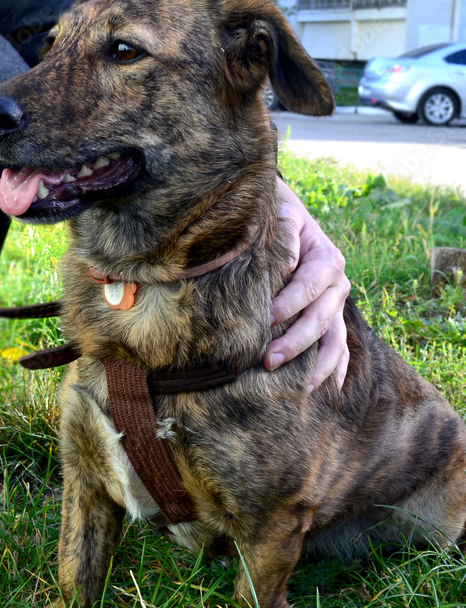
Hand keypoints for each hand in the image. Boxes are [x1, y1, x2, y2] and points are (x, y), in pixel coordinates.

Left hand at [263, 178, 350, 389]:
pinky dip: (338, 368)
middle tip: (268, 361)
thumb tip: (291, 260)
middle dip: (296, 343)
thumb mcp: (283, 217)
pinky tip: (332, 390)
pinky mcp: (332, 318)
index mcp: (327, 260)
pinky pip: (341, 348)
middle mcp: (337, 285)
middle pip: (321, 320)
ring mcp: (337, 305)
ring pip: (335, 340)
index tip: (266, 319)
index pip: (309, 288)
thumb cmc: (280, 220)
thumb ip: (287, 235)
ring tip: (300, 388)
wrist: (289, 219)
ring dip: (318, 366)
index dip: (289, 305)